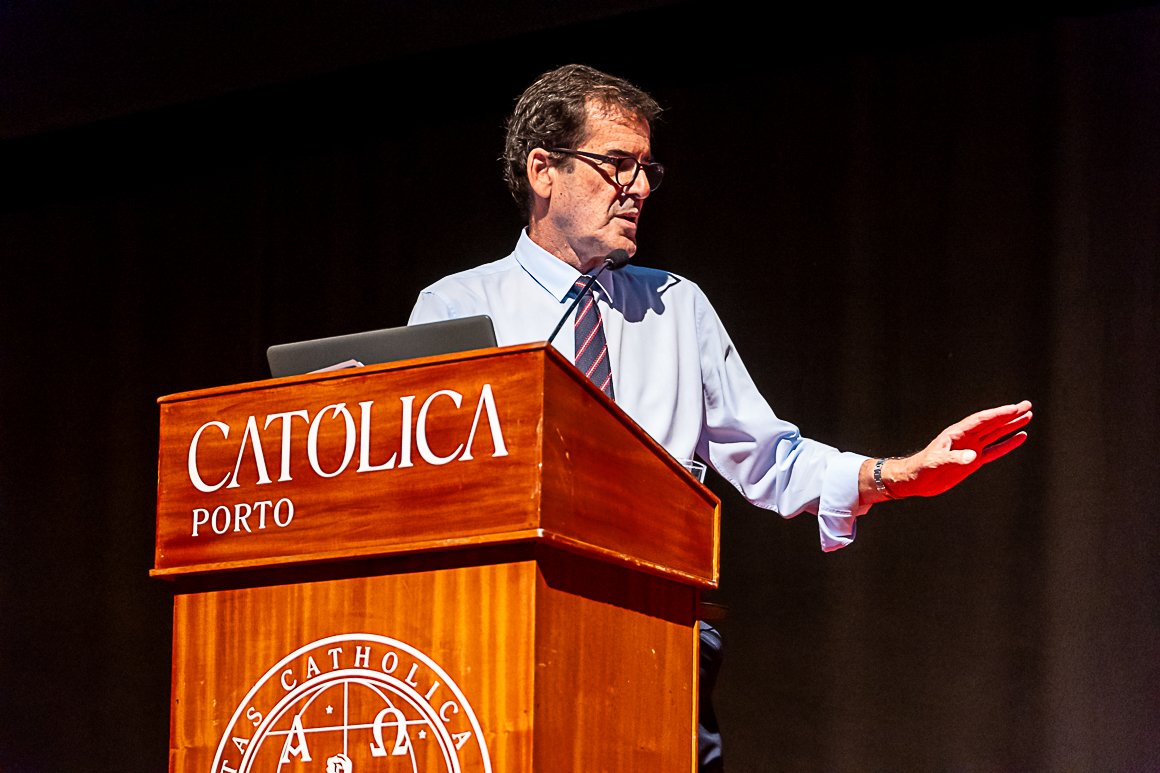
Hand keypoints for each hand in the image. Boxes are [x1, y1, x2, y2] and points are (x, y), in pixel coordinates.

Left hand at [865, 400, 1032, 501]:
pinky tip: (1019, 437)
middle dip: (1009, 415)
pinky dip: (1007, 444)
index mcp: (957, 433)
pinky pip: (994, 450)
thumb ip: (954, 459)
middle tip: (1027, 405)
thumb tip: (973, 456)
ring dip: (1011, 426)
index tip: (1015, 408)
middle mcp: (967, 438)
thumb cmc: (922, 468)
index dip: (998, 414)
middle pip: (992, 423)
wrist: (916, 480)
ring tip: (1027, 416)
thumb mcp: (936, 463)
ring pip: (996, 434)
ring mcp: (971, 448)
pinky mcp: (973, 461)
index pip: (982, 420)